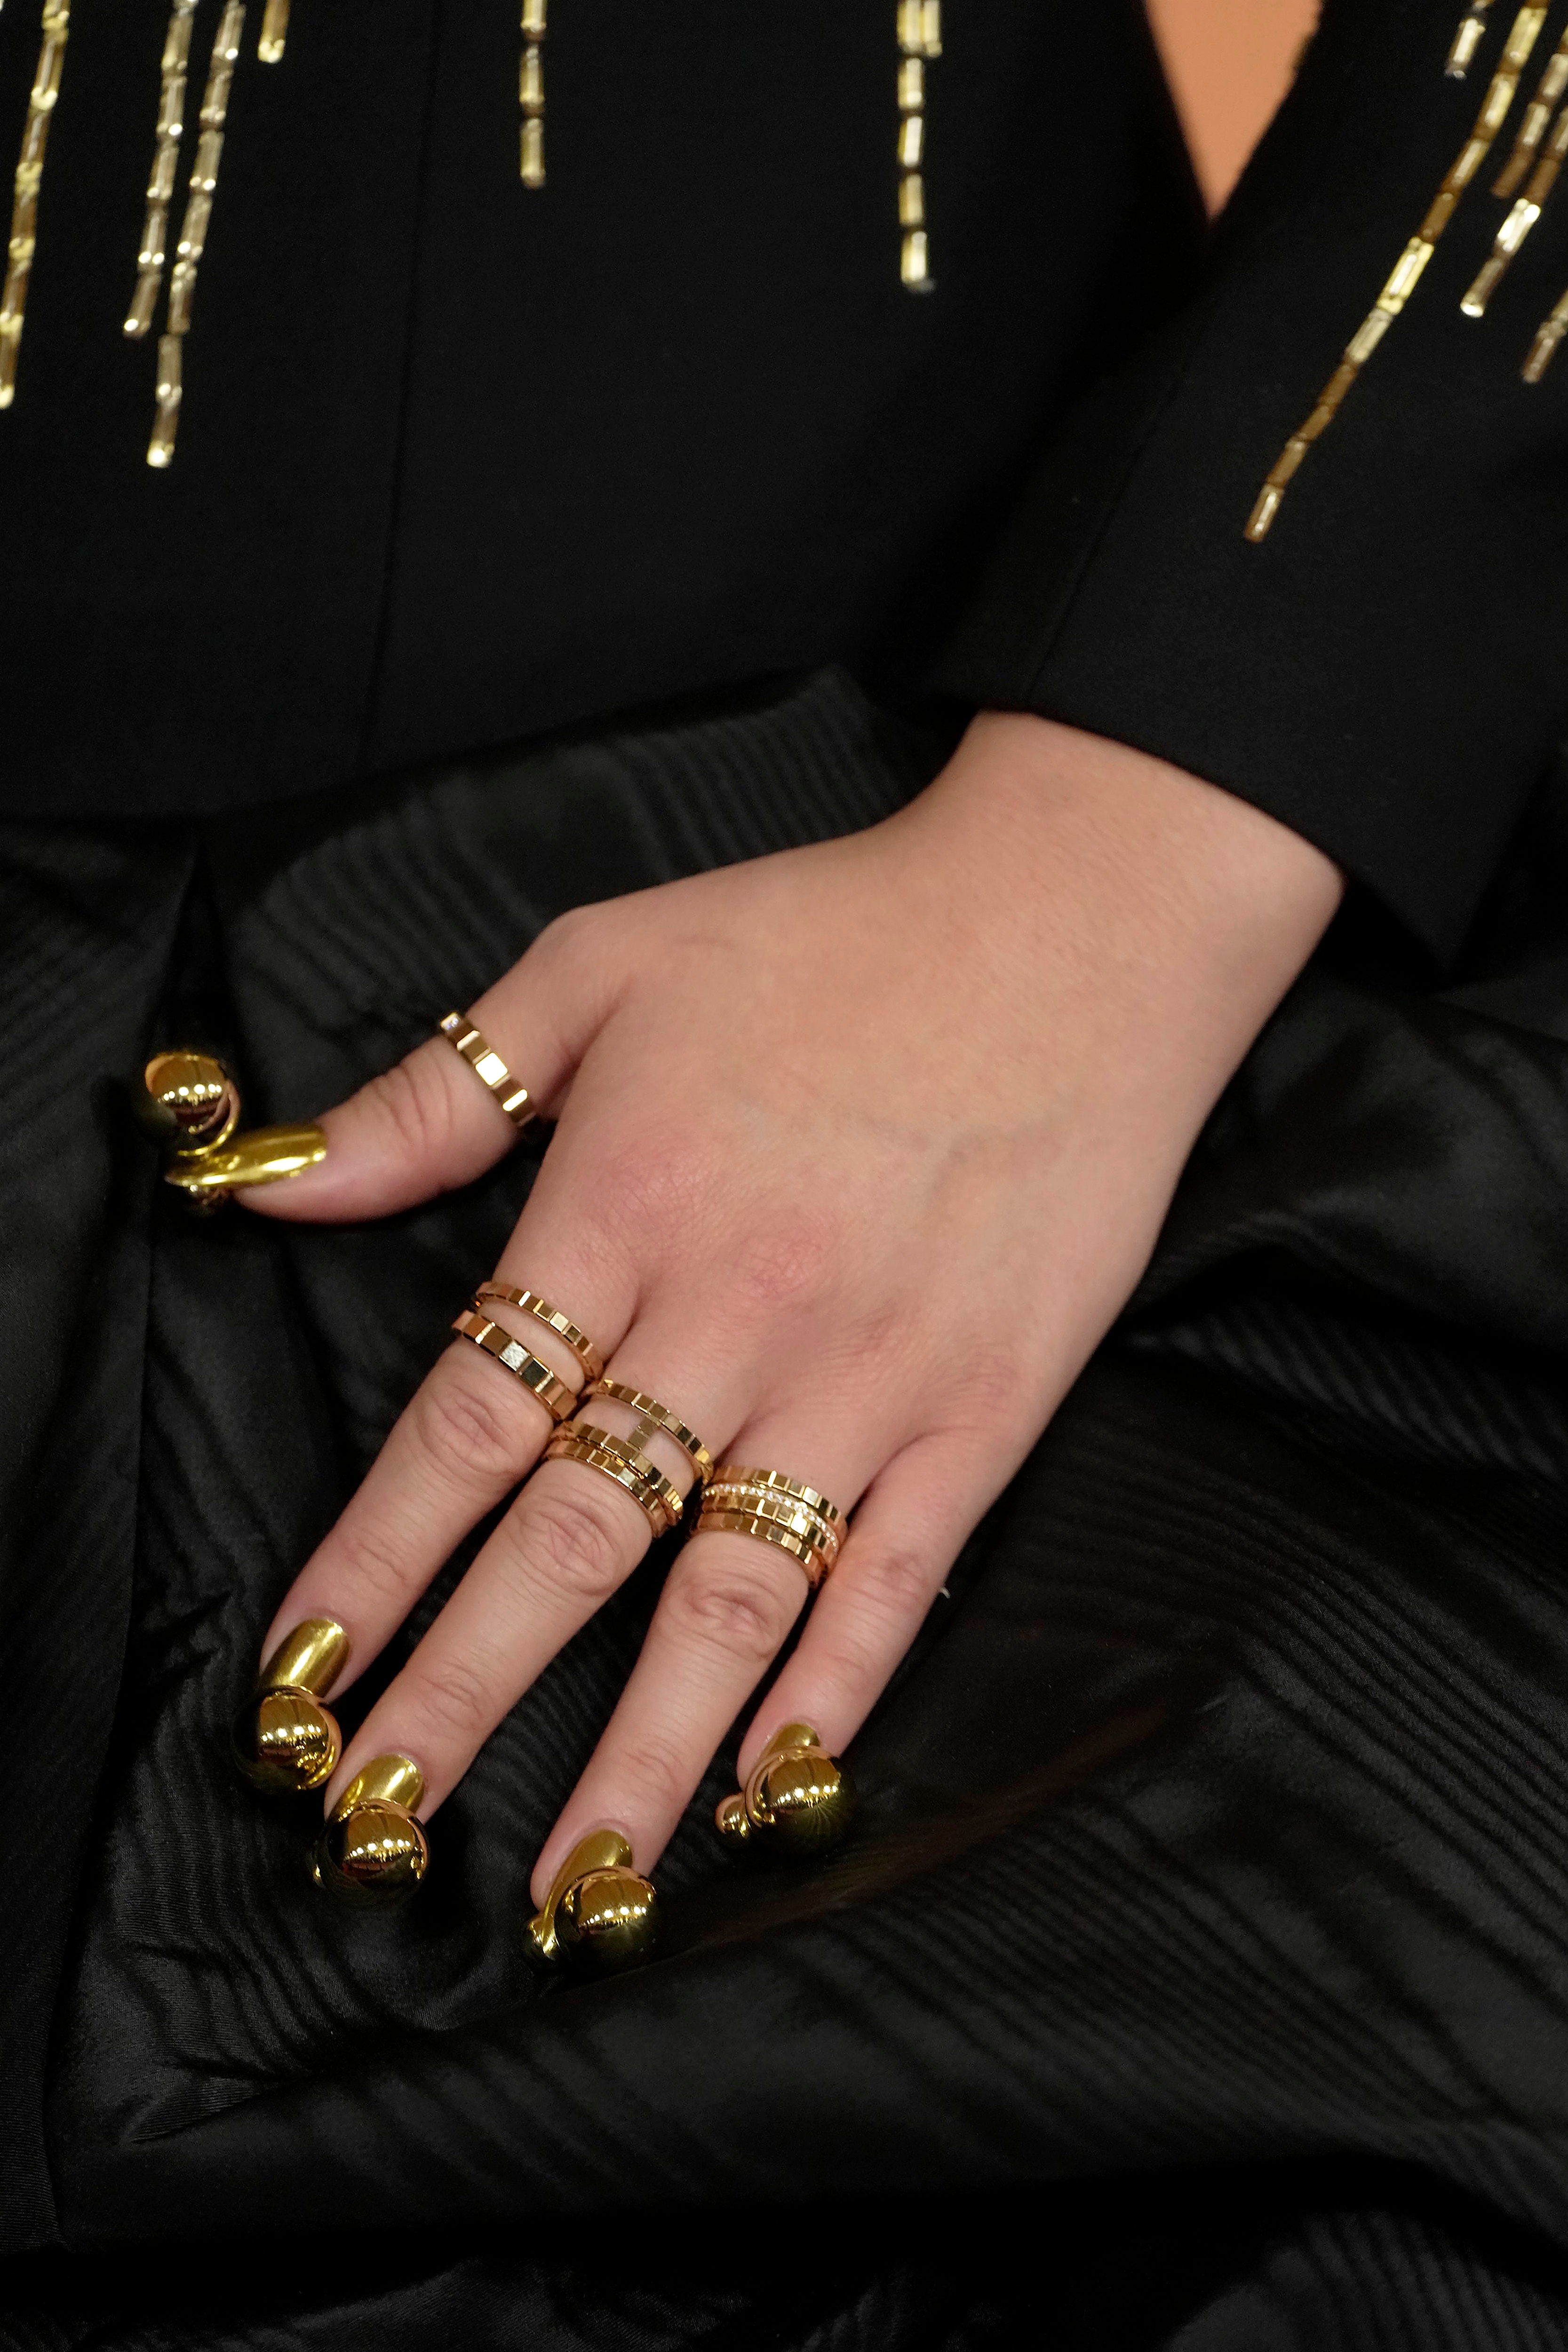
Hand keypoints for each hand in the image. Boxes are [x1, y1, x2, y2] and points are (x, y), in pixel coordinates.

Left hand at [246, 713, 1341, 1906]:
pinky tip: (772, 1793)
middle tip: (381, 1820)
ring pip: (728, 1602)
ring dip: (637, 1750)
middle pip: (571, 1544)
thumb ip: (438, 1094)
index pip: (464, 1432)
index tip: (304, 1678)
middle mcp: (736, 1317)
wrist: (1074, 921)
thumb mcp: (603, 961)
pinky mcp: (985, 1409)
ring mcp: (869, 1378)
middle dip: (463, 1695)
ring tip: (572, 1882)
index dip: (374, 1567)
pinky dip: (833, 1695)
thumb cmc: (833, 933)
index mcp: (624, 1209)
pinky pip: (895, 1581)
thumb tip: (282, 1186)